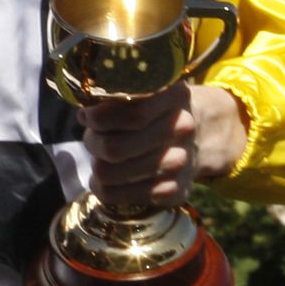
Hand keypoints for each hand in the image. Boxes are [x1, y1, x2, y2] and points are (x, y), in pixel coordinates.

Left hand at [79, 84, 247, 207]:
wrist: (200, 137)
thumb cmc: (155, 109)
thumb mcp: (145, 90)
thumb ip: (116, 95)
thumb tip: (84, 113)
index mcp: (173, 97)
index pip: (131, 115)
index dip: (98, 118)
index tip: (86, 116)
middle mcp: (182, 130)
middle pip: (115, 148)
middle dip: (93, 143)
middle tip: (92, 139)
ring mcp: (181, 162)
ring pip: (112, 174)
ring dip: (97, 167)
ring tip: (99, 159)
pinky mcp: (176, 190)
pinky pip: (123, 196)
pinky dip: (105, 189)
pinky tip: (105, 181)